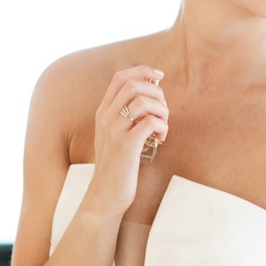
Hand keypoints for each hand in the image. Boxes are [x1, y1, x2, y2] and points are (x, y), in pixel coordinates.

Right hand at [82, 65, 167, 216]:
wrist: (105, 195)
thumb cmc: (115, 166)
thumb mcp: (113, 137)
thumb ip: (124, 118)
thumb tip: (149, 100)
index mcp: (102, 113)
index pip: (120, 77)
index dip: (143, 70)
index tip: (159, 77)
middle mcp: (106, 118)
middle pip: (134, 84)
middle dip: (157, 92)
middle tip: (163, 111)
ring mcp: (114, 131)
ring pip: (144, 101)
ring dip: (162, 110)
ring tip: (163, 126)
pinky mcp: (126, 145)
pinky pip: (151, 121)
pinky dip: (162, 126)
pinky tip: (161, 138)